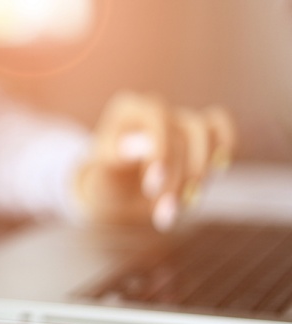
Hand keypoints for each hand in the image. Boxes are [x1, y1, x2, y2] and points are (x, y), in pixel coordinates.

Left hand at [75, 91, 235, 229]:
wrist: (116, 198)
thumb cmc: (105, 183)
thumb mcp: (99, 175)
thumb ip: (114, 158)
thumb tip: (139, 145)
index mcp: (128, 110)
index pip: (156, 115)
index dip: (161, 149)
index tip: (152, 187)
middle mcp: (156, 111)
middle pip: (186, 130)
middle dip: (179, 176)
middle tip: (165, 213)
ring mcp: (180, 120)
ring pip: (206, 135)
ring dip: (199, 176)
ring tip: (177, 211)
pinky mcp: (199, 136)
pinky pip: (221, 127)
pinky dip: (224, 148)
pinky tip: (217, 173)